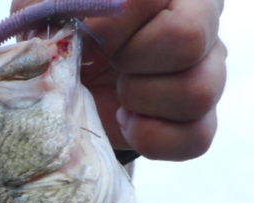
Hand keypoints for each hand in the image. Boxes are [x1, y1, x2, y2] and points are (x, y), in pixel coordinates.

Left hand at [11, 0, 226, 159]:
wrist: (62, 83)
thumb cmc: (60, 33)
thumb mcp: (45, 8)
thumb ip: (60, 3)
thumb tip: (97, 23)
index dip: (115, 27)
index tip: (89, 39)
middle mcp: (201, 19)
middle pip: (189, 40)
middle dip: (132, 61)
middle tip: (109, 63)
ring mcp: (208, 71)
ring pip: (197, 91)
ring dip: (140, 100)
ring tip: (117, 94)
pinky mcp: (199, 120)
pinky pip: (196, 137)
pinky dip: (152, 137)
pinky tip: (128, 123)